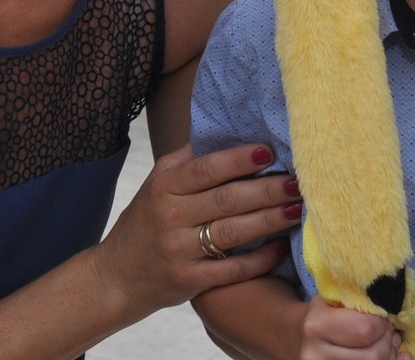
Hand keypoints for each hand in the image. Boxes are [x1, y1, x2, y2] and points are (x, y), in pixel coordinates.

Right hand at [92, 143, 299, 319]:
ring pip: (233, 232)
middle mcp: (170, 216)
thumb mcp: (156, 186)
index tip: (268, 151)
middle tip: (296, 181)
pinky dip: (261, 258)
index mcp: (163, 187)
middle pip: (226, 199)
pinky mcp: (191, 281)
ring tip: (296, 209)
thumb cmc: (145, 224)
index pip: (206, 169)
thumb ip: (186, 163)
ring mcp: (180, 250)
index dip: (238, 160)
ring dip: (270, 220)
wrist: (118, 276)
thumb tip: (221, 133)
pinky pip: (233, 268)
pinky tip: (282, 246)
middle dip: (266, 190)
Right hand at [300, 300, 400, 359]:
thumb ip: (358, 299)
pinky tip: (388, 355)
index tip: (382, 316)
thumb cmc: (323, 313)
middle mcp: (317, 354)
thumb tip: (391, 306)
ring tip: (387, 341)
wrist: (302, 338)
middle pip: (374, 355)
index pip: (364, 329)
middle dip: (387, 340)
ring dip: (389, 354)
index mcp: (316, 326)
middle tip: (389, 329)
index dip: (381, 322)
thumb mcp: (333, 298)